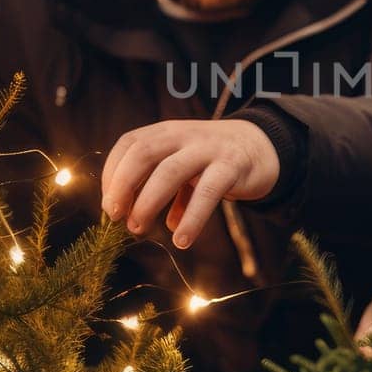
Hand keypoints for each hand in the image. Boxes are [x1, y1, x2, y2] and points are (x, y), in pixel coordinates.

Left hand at [100, 119, 280, 249]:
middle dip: (122, 186)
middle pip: (143, 153)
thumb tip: (144, 225)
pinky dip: (191, 218)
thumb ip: (163, 191)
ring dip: (148, 203)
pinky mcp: (231, 166)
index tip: (108, 205)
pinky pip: (207, 193)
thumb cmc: (213, 161)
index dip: (112, 174)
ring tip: (139, 229)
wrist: (262, 146)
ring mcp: (208, 149)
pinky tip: (181, 240)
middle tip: (115, 216)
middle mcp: (183, 135)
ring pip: (170, 172)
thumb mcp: (183, 168)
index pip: (129, 144)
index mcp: (166, 132)